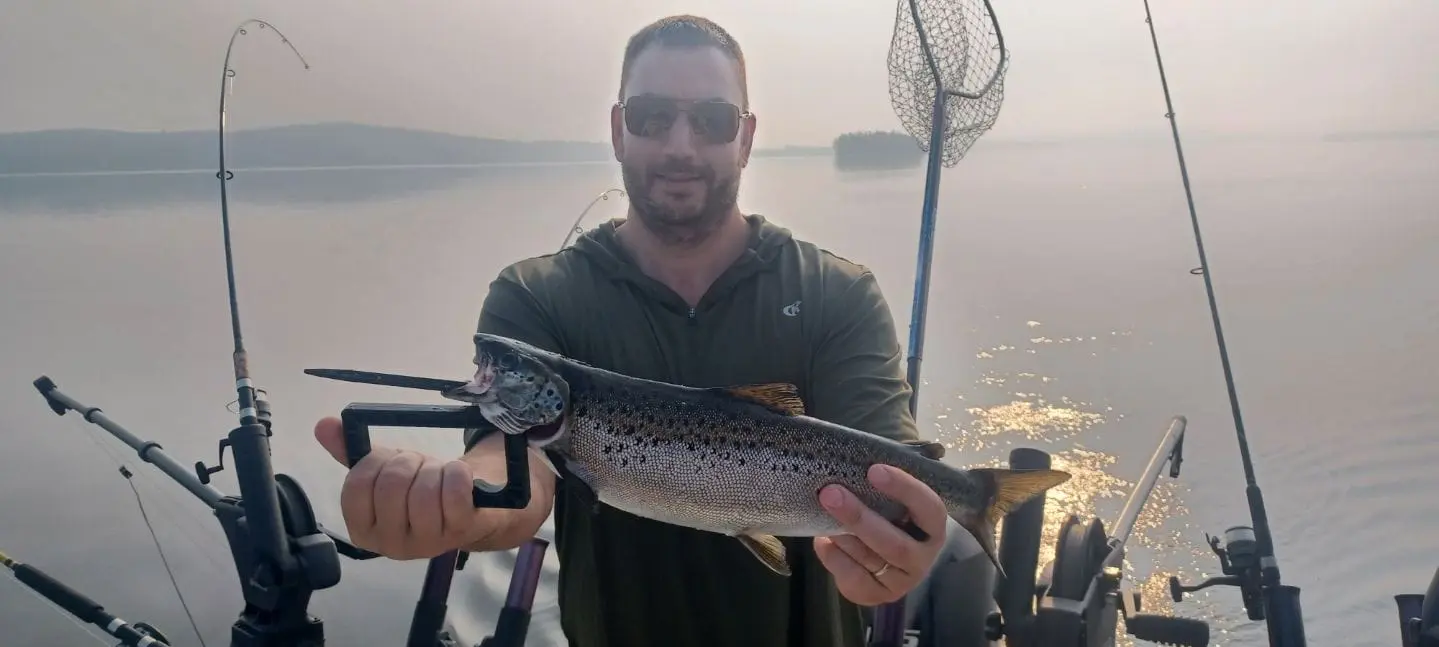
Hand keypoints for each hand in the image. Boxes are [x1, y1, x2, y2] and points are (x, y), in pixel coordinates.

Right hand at [314, 416, 489, 559]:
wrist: (466, 507)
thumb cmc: (416, 490)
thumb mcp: (381, 472)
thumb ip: (350, 453)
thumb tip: (323, 425)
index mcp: (363, 531)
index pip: (356, 487)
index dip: (375, 464)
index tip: (390, 463)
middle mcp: (390, 545)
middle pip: (391, 486)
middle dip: (408, 464)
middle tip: (419, 467)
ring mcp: (426, 543)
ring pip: (423, 491)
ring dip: (433, 469)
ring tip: (438, 475)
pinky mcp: (459, 531)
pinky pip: (454, 494)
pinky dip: (457, 473)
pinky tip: (458, 476)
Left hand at [814, 463, 947, 605]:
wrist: (886, 558)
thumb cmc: (889, 516)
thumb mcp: (892, 501)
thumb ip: (878, 488)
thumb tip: (843, 467)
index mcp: (932, 527)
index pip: (928, 508)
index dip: (904, 489)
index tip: (873, 470)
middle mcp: (922, 557)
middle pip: (894, 543)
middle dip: (859, 517)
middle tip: (829, 493)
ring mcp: (902, 581)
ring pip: (869, 559)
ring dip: (841, 535)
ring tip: (823, 512)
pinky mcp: (879, 595)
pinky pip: (853, 579)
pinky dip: (833, 558)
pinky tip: (823, 542)